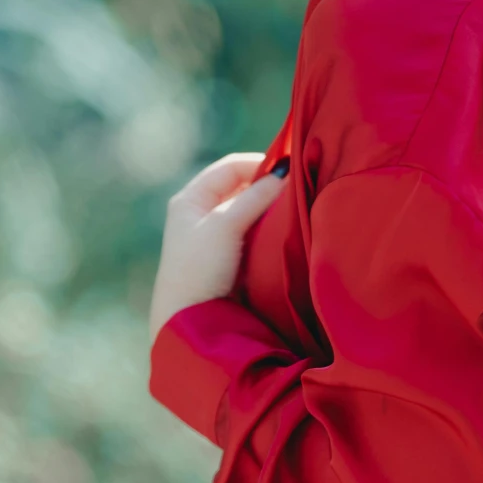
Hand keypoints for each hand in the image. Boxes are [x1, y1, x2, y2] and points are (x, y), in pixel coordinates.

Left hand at [149, 151, 287, 338]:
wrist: (187, 319)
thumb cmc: (199, 268)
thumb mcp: (225, 227)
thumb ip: (254, 197)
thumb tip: (285, 172)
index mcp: (190, 199)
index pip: (230, 167)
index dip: (259, 164)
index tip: (290, 170)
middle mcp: (200, 212)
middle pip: (239, 186)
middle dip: (267, 185)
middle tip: (295, 188)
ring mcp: (213, 234)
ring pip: (247, 208)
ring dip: (268, 206)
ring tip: (292, 206)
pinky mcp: (227, 255)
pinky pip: (251, 229)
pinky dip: (266, 225)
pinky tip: (282, 228)